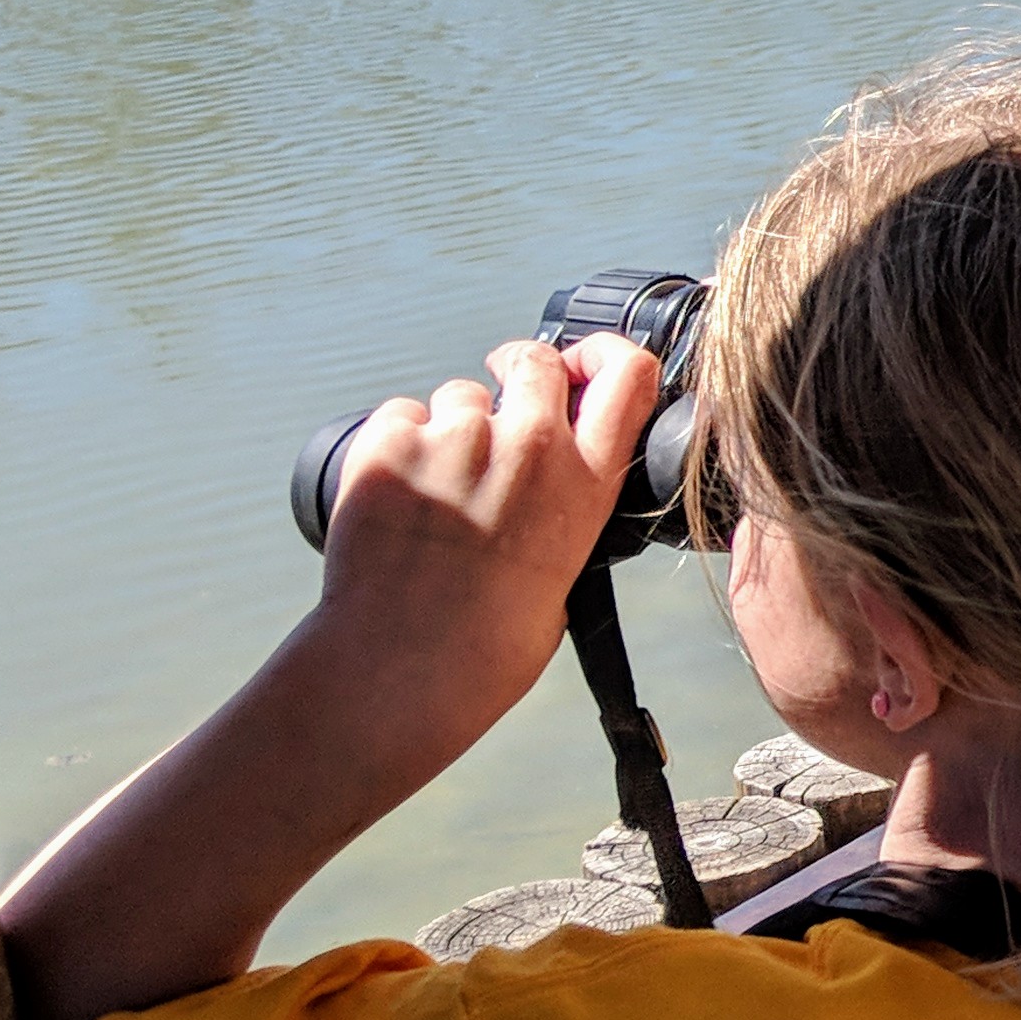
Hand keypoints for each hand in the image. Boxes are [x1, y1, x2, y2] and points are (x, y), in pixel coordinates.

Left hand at [306, 334, 665, 769]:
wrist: (406, 667)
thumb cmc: (488, 639)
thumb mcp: (569, 567)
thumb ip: (566, 504)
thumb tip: (548, 477)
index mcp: (587, 484)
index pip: (629, 374)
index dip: (606, 352)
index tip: (583, 361)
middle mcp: (531, 451)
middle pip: (535, 362)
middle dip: (518, 370)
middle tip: (498, 395)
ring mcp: (457, 444)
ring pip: (455, 395)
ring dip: (447, 426)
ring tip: (435, 491)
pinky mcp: (391, 449)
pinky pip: (396, 416)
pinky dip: (393, 445)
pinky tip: (395, 496)